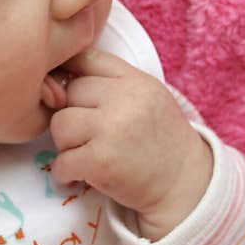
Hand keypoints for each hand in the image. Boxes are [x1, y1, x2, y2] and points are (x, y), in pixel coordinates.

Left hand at [49, 49, 212, 240]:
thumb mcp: (149, 98)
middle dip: (70, 115)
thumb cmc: (161, 141)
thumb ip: (115, 82)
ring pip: (60, 124)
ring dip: (65, 144)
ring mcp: (111, 129)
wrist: (185, 185)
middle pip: (69, 93)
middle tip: (83, 136)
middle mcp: (124, 100)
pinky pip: (62, 161)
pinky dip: (63, 172)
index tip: (70, 95)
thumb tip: (64, 71)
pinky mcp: (101, 161)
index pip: (87, 59)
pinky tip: (76, 176)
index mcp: (136, 81)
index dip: (70, 75)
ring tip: (82, 154)